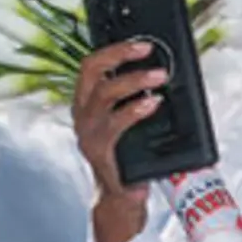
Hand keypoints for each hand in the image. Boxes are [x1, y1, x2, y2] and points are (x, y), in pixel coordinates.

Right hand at [72, 39, 165, 241]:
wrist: (121, 198)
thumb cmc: (129, 157)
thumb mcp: (130, 124)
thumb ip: (136, 101)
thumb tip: (159, 75)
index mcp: (86, 104)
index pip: (91, 66)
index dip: (114, 50)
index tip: (141, 43)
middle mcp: (81, 114)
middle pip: (90, 71)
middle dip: (119, 55)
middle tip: (147, 50)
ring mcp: (88, 132)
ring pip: (104, 94)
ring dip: (134, 81)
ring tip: (159, 76)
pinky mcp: (100, 150)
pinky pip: (115, 124)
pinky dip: (135, 110)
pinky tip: (153, 104)